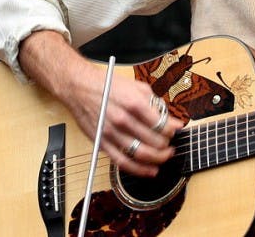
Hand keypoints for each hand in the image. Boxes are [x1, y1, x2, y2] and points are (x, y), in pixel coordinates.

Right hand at [64, 66, 183, 178]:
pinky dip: (140, 170)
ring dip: (158, 158)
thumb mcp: (136, 86)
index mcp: (133, 103)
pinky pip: (123, 162)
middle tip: (170, 143)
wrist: (79, 88)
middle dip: (167, 144)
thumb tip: (170, 118)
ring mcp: (112, 133)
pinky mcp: (103, 143)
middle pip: (154, 141)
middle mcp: (123, 119)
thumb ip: (154, 102)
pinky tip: (151, 170)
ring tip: (165, 155)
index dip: (173, 129)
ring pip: (142, 155)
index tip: (175, 129)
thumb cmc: (107, 85)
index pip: (161, 124)